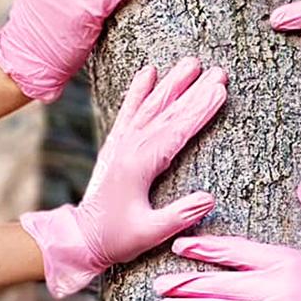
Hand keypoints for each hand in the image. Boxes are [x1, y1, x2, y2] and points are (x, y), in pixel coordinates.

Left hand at [21, 58, 226, 297]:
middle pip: (167, 112)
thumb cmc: (117, 238)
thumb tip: (209, 198)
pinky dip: (138, 90)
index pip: (176, 132)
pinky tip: (149, 70)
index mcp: (139, 166)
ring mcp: (122, 144)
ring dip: (172, 83)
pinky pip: (129, 111)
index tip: (220, 91)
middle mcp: (130, 148)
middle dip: (194, 90)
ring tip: (192, 62)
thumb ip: (179, 215)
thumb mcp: (150, 233)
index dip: (200, 110)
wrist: (81, 236)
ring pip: (150, 106)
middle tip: (219, 71)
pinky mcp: (117, 145)